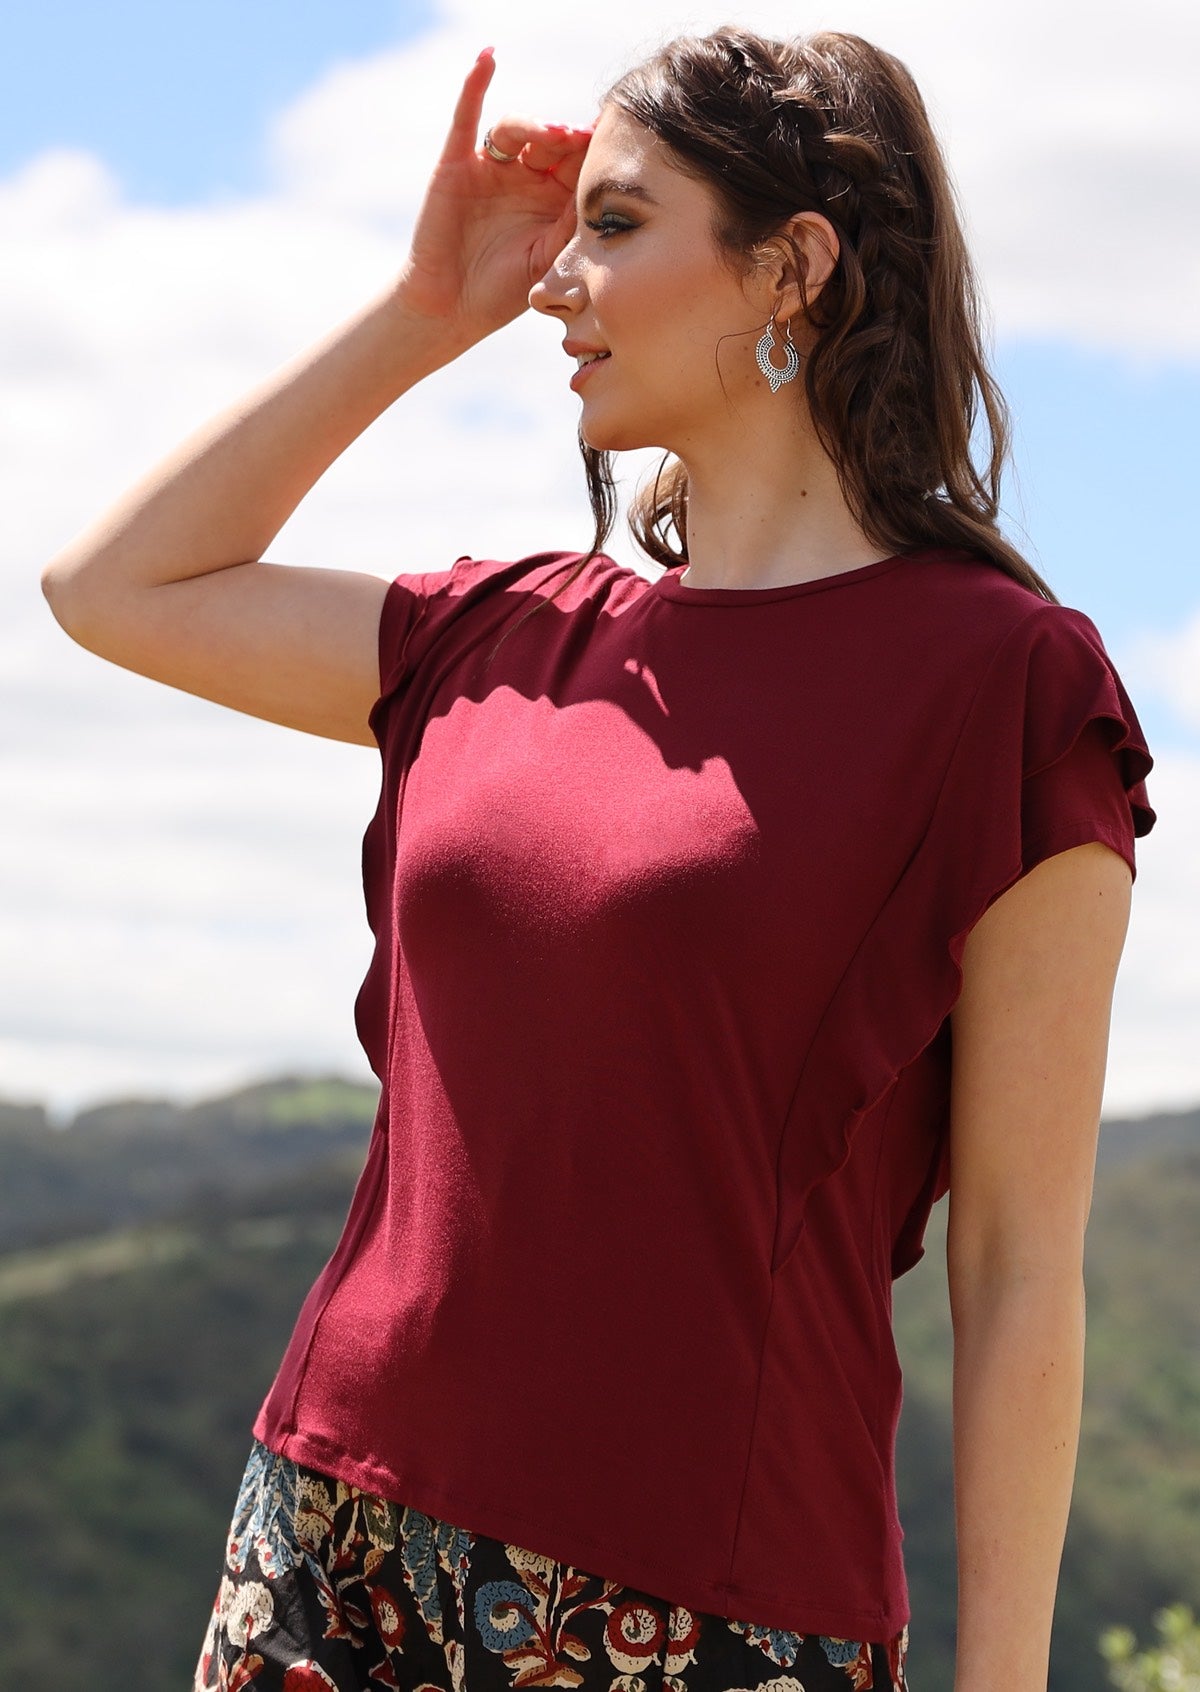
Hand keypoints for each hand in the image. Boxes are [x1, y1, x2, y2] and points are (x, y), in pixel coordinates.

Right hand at [395, 48, 591, 343]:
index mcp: (552, 199)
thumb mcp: (550, 256)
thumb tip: (600, 188)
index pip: (576, 162)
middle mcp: (524, 177)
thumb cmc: (503, 291)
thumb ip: (572, 222)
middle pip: (550, 140)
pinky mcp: (457, 164)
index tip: (613, 142)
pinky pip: (467, 117)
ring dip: (536, 126)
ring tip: (553, 134)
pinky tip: (487, 58)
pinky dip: (475, 85)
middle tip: (583, 139)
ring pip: (517, 129)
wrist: (452, 309)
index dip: (592, 149)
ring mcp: (491, 168)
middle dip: (567, 137)